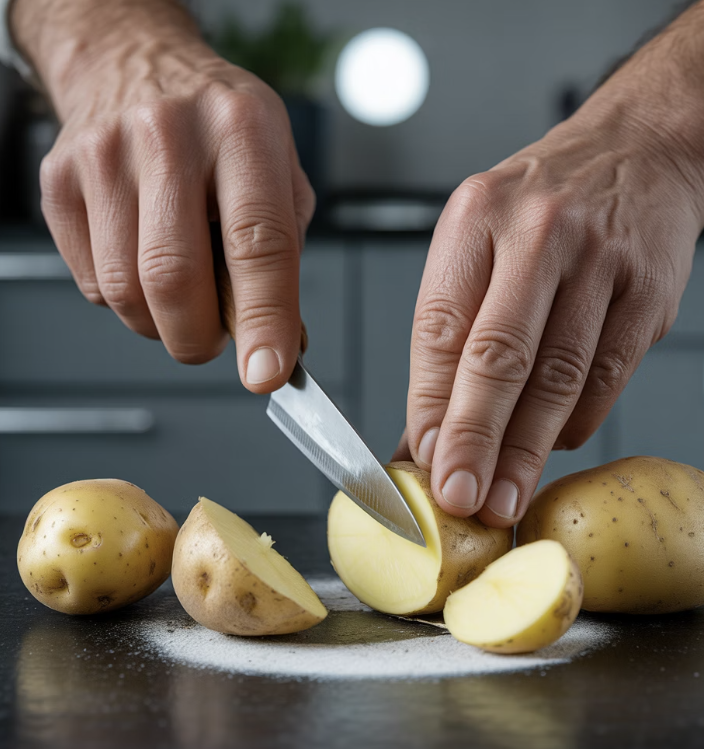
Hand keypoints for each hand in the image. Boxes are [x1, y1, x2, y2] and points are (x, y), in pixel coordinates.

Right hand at [17, 0, 313, 391]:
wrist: (132, 63)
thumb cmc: (218, 126)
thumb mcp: (279, 165)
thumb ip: (285, 248)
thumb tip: (280, 335)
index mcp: (243, 130)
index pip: (258, 242)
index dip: (264, 319)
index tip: (267, 371)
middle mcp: (169, 136)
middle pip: (176, 278)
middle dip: (200, 338)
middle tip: (216, 340)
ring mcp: (105, 157)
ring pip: (128, 292)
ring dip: (163, 324)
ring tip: (184, 297)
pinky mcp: (61, 182)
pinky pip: (94, 283)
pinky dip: (127, 301)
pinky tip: (144, 264)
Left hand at [394, 95, 703, 527]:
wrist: (638, 153)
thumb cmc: (542, 210)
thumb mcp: (479, 243)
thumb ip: (450, 335)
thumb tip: (423, 432)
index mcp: (476, 219)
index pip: (441, 328)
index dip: (431, 405)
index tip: (423, 461)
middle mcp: (536, 234)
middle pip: (499, 355)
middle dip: (475, 437)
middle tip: (459, 497)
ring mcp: (599, 260)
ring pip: (557, 375)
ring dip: (527, 449)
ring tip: (503, 496)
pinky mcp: (649, 291)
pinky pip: (606, 375)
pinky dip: (575, 422)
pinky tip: (552, 447)